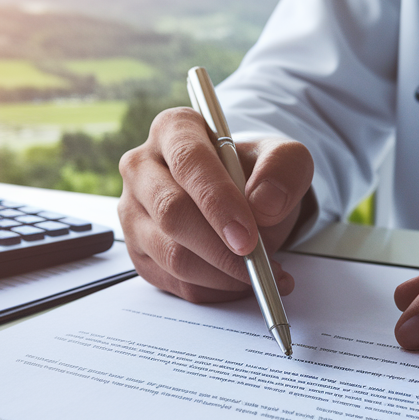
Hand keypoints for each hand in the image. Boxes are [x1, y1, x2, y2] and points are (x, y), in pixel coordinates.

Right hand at [118, 108, 313, 301]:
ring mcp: (133, 211)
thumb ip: (283, 171)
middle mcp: (142, 167)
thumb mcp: (285, 159)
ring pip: (170, 254)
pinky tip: (238, 281)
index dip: (218, 202)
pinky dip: (212, 290)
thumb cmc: (255, 173)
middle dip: (219, 247)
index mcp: (174, 130)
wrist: (242, 197)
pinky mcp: (138, 250)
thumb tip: (264, 204)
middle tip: (257, 263)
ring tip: (259, 273)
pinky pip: (172, 281)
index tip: (248, 236)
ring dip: (220, 274)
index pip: (188, 162)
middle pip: (171, 213)